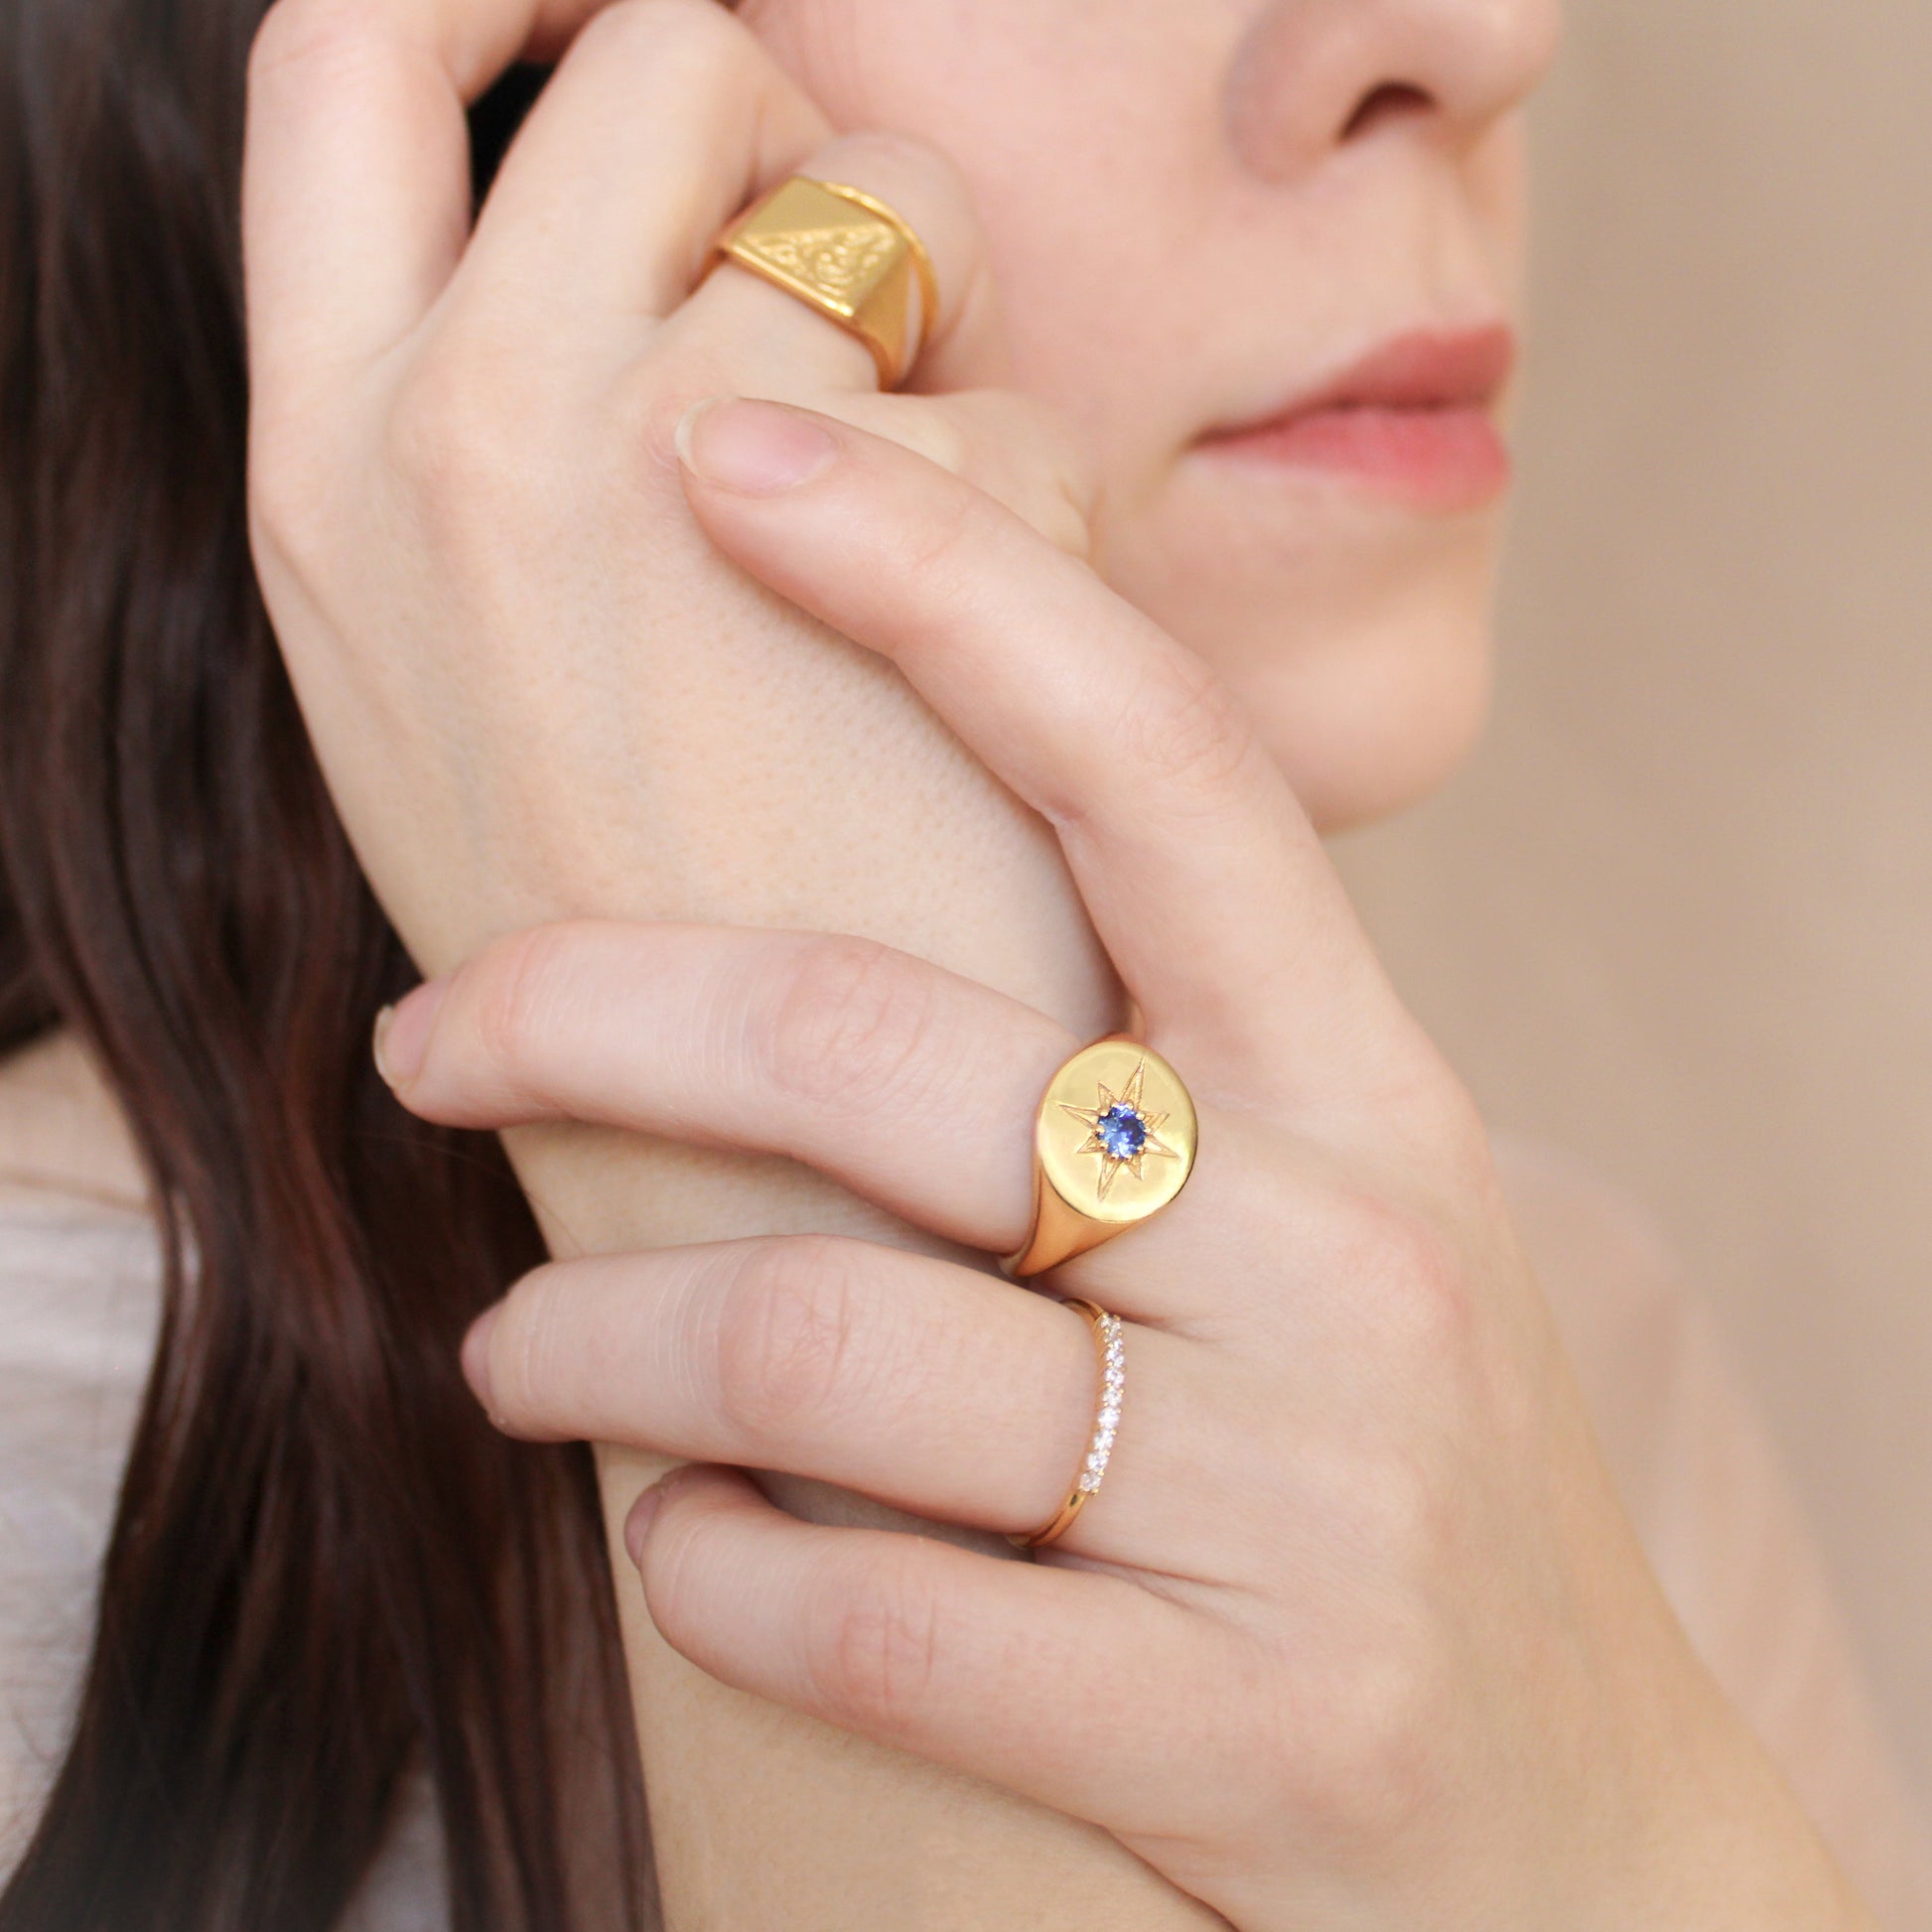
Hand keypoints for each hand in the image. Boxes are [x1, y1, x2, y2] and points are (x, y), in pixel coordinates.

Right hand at [244, 0, 1104, 1019]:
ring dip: (934, 327)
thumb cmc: (637, 948)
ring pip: (881, 193)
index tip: (593, 27)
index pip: (346, 63)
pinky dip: (1037, 514)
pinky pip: (1021, 398)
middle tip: (827, 344)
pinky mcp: (906, 541)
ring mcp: (682, 473)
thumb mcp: (463, 679)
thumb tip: (628, 236)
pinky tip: (981, 711)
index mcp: (325, 472)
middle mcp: (468, 432)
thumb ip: (493, 446)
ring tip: (909, 577)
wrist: (760, 1201)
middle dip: (774, 155)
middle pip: (659, 61)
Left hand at [374, 403, 1873, 1929]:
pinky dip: (713, 1575)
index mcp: (1371, 1087)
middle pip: (881, 1050)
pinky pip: (866, 1623)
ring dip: (602, 1342)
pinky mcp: (1234, 1734)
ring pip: (822, 1353)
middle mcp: (1346, 1256)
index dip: (940, 578)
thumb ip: (1158, 1059)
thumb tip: (854, 877)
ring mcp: (1296, 1504)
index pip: (1147, 758)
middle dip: (594, 1017)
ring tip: (514, 1351)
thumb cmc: (1401, 1467)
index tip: (734, 462)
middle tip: (433, 1039)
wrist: (1583, 1836)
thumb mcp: (1343, 1213)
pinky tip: (681, 1550)